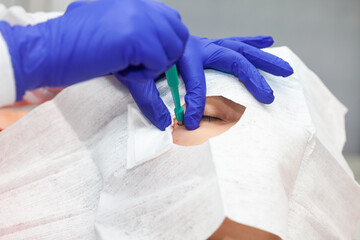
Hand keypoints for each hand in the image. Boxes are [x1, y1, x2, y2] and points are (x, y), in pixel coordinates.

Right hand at [0, 0, 188, 100]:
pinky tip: (123, 70)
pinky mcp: (136, 38)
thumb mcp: (108, 22)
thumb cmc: (71, 41)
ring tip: (129, 66)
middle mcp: (141, 6)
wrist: (49, 48)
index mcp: (135, 2)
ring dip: (153, 66)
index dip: (167, 43)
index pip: (172, 21)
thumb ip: (135, 24)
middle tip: (142, 64)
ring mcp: (140, 19)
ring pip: (171, 50)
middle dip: (165, 56)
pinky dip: (143, 74)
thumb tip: (154, 39)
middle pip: (178, 35)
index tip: (150, 56)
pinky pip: (158, 63)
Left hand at [121, 35, 292, 130]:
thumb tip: (164, 124)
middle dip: (253, 78)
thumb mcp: (137, 77)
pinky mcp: (207, 43)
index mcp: (183, 53)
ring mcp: (205, 42)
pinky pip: (233, 41)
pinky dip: (251, 42)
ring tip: (284, 68)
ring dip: (263, 60)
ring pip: (240, 49)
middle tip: (270, 95)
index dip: (197, 104)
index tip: (194, 125)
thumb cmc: (135, 54)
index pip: (197, 81)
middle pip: (234, 59)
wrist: (134, 30)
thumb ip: (149, 100)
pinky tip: (267, 42)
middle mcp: (199, 45)